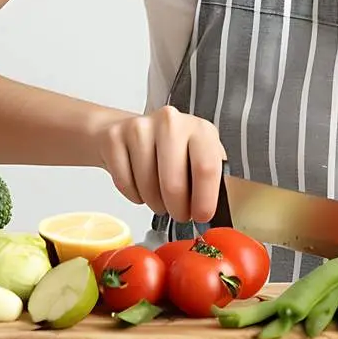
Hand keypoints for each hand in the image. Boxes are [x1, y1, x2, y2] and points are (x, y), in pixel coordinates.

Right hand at [94, 105, 225, 223]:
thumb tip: (223, 212)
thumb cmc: (171, 151)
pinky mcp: (114, 138)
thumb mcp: (199, 158)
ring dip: (155, 204)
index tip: (201, 216)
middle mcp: (171, 122)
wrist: (129, 131)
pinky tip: (140, 185)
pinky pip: (125, 183)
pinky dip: (134, 195)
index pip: (206, 168)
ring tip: (160, 198)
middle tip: (179, 214)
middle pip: (174, 183)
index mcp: (200, 129)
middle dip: (177, 209)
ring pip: (148, 187)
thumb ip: (213, 179)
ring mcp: (140, 128)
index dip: (204, 200)